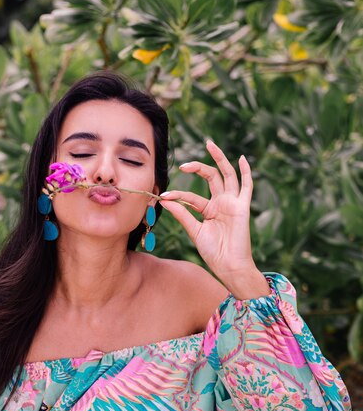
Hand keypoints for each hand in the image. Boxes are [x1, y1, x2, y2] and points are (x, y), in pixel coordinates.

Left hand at [159, 140, 269, 298]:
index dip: (178, 194)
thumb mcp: (195, 231)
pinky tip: (242, 159)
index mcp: (209, 209)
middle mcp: (221, 203)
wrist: (229, 266)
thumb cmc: (214, 252)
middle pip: (211, 177)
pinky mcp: (242, 207)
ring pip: (227, 175)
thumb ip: (183, 215)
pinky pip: (247, 187)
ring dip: (219, 159)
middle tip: (184, 164)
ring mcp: (232, 203)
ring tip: (209, 144)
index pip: (192, 196)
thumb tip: (167, 200)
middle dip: (198, 167)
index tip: (164, 196)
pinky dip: (246, 173)